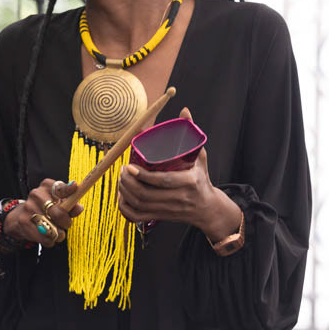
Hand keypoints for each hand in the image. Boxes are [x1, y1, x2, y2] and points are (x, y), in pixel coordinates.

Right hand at [4, 179, 83, 248]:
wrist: (23, 216)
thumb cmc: (48, 208)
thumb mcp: (61, 203)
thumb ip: (72, 205)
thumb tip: (79, 208)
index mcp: (48, 186)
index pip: (60, 187)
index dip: (69, 189)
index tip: (75, 186)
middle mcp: (37, 194)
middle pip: (58, 212)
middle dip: (66, 222)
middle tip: (67, 225)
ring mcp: (29, 207)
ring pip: (51, 227)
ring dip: (58, 234)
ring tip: (58, 233)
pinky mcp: (23, 221)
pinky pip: (43, 237)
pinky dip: (50, 240)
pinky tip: (49, 237)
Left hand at [117, 107, 241, 240]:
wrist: (207, 208)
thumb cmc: (201, 178)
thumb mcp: (200, 156)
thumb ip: (190, 134)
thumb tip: (184, 111)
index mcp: (189, 182)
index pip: (162, 181)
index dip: (143, 175)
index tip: (129, 166)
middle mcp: (178, 199)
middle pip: (146, 195)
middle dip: (128, 182)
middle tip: (121, 169)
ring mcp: (168, 211)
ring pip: (140, 206)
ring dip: (125, 192)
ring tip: (120, 178)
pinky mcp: (161, 218)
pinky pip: (138, 217)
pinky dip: (125, 209)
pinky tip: (121, 197)